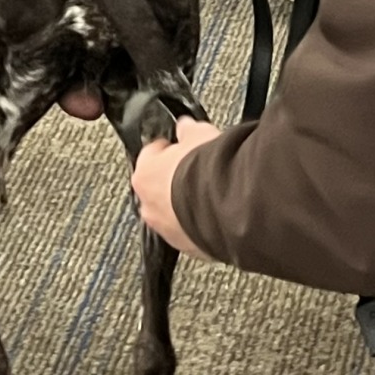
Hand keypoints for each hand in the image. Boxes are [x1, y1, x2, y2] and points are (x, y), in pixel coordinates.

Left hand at [132, 115, 219, 253]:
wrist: (230, 205)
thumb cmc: (208, 169)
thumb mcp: (199, 135)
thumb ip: (188, 131)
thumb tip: (186, 126)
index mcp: (144, 176)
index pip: (150, 156)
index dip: (169, 149)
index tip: (180, 147)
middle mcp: (149, 207)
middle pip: (159, 188)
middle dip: (176, 179)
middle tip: (197, 170)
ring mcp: (167, 231)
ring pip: (173, 213)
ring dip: (187, 204)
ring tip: (211, 193)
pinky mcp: (188, 247)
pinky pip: (191, 232)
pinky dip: (200, 223)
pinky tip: (218, 213)